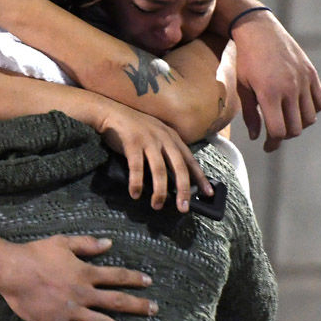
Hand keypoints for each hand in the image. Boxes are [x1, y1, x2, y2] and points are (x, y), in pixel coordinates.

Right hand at [0, 234, 156, 320]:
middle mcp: (83, 293)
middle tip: (154, 310)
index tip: (149, 282)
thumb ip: (87, 244)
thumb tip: (109, 243)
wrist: (12, 271)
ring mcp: (72, 311)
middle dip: (138, 306)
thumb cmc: (36, 254)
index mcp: (85, 273)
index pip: (116, 277)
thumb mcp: (63, 242)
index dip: (134, 279)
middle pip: (116, 301)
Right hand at [93, 99, 210, 210]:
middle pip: (179, 167)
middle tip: (184, 208)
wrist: (112, 112)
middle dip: (183, 189)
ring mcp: (148, 140)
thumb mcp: (156, 135)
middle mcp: (164, 138)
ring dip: (160, 191)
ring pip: (160, 170)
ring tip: (157, 205)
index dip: (200, 178)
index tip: (208, 193)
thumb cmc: (134, 128)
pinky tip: (135, 194)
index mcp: (172, 137)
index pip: (190, 160)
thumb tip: (173, 178)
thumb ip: (166, 151)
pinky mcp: (132, 143)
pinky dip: (137, 182)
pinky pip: (137, 167)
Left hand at [232, 12, 320, 150]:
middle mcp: (289, 89)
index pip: (278, 131)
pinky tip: (299, 108)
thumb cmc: (245, 60)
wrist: (258, 31)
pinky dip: (312, 110)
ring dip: (298, 124)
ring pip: (310, 118)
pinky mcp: (311, 73)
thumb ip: (250, 114)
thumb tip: (256, 136)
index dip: (272, 143)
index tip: (266, 146)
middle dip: (284, 136)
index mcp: (269, 93)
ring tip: (286, 120)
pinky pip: (320, 102)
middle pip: (295, 128)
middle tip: (274, 134)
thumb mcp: (242, 87)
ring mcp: (303, 81)